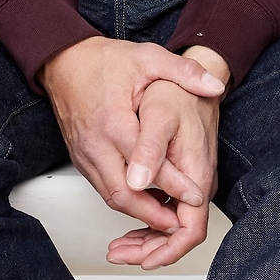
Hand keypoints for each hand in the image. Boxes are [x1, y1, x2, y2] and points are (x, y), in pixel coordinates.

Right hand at [38, 37, 225, 266]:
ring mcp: (85, 155)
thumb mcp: (148, 57)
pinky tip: (145, 201)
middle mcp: (96, 144)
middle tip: (181, 221)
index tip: (197, 195)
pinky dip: (125, 201)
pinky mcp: (81, 159)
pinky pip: (103, 189)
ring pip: (111, 197)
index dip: (174, 184)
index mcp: (114, 122)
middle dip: (153, 214)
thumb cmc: (103, 61)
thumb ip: (184, 71)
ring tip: (168, 218)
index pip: (146, 164)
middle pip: (125, 193)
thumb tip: (215, 85)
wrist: (64, 61)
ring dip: (139, 212)